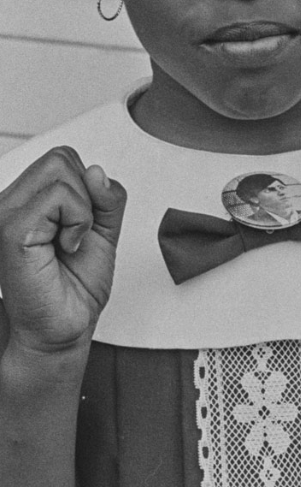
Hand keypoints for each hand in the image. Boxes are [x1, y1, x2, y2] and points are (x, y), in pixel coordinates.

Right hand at [0, 147, 126, 355]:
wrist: (63, 329)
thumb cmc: (75, 288)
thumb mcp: (103, 232)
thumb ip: (106, 198)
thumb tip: (96, 171)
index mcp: (27, 200)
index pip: (63, 159)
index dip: (88, 188)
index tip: (83, 226)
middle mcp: (11, 202)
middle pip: (62, 157)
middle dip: (86, 195)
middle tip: (76, 233)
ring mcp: (7, 213)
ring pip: (61, 169)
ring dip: (83, 210)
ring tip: (70, 242)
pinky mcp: (11, 229)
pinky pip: (58, 196)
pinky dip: (78, 221)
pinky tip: (66, 247)